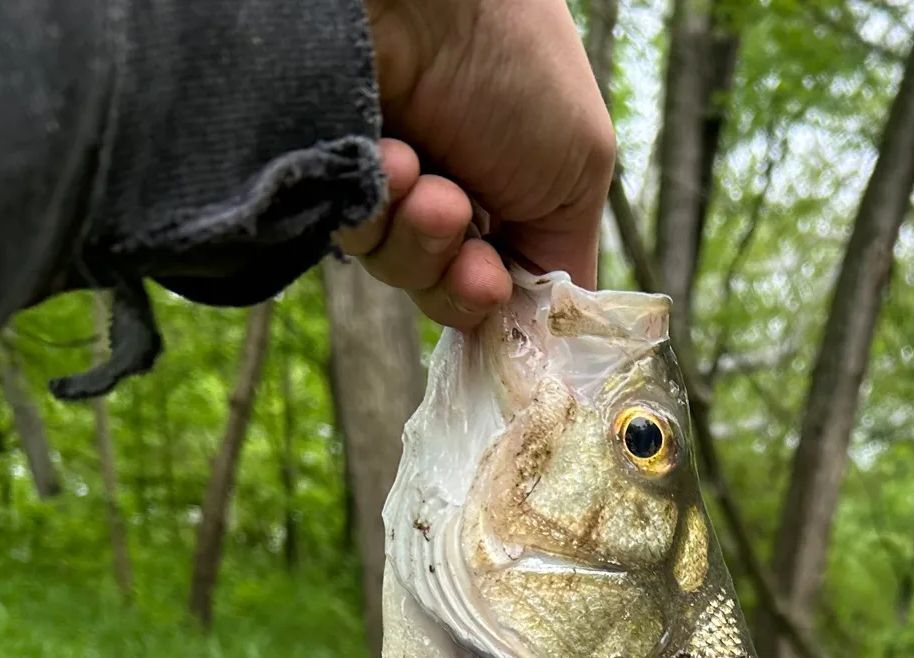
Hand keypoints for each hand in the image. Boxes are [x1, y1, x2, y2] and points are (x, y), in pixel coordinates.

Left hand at [339, 0, 615, 329]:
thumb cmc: (517, 60)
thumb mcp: (579, 171)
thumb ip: (566, 263)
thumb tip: (550, 339)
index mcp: (515, 193)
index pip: (507, 290)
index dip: (500, 304)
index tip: (498, 288)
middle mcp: (453, 192)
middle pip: (451, 296)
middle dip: (458, 278)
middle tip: (460, 231)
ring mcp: (390, 186)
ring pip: (401, 274)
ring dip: (420, 237)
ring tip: (424, 178)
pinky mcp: (334, 177)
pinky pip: (353, 240)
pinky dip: (374, 211)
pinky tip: (390, 157)